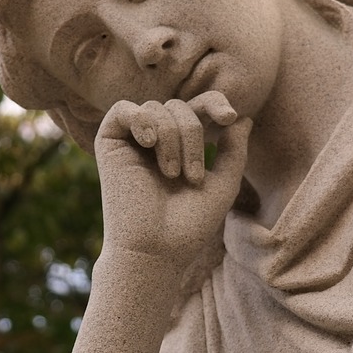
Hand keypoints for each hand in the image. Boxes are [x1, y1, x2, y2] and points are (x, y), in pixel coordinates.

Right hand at [94, 91, 252, 261]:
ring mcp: (131, 141)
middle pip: (179, 106)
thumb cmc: (189, 224)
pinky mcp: (108, 144)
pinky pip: (123, 109)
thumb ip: (234, 150)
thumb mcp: (223, 184)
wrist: (155, 249)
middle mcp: (155, 140)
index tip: (230, 117)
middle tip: (192, 177)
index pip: (197, 107)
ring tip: (171, 174)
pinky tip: (150, 142)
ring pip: (157, 108)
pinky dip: (141, 120)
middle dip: (193, 134)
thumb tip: (244, 118)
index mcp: (180, 146)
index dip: (214, 103)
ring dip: (172, 138)